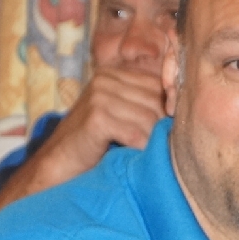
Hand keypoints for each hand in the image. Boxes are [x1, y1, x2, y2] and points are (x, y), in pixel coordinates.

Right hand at [33, 67, 165, 184]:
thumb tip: (182, 104)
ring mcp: (99, 97)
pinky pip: (136, 134)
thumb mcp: (117, 114)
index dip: (167, 109)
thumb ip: (141, 102)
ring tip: (141, 153)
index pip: (158, 84)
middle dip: (159, 127)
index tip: (162, 131)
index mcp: (112, 73)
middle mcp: (104, 79)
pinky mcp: (97, 118)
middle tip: (154, 146)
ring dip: (149, 141)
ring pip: (149, 119)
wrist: (55, 166)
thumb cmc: (90, 144)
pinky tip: (132, 157)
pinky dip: (139, 150)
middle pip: (156, 101)